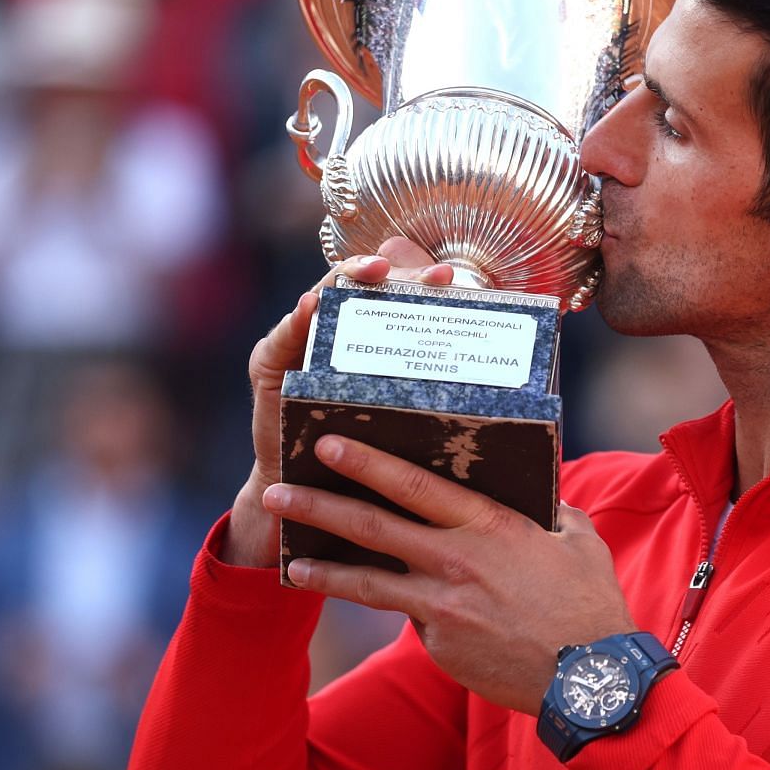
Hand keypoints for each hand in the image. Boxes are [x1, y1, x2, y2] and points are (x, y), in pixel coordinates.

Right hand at [223, 239, 453, 567]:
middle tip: (425, 275)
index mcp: (374, 338)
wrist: (315, 498)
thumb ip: (439, 389)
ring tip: (374, 271)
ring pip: (327, 297)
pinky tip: (311, 307)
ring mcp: (301, 343)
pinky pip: (282, 335)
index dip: (422, 281)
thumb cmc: (370, 455)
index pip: (398, 295)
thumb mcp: (411, 416)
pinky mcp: (269, 364)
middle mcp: (338, 333)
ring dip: (350, 279)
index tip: (453, 279)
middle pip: (366, 287)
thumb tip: (500, 371)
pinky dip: (296, 318)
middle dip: (396, 274)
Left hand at [259, 435, 635, 712]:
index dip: (366, 463)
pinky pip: (409, 617)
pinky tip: (390, 608)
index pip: (414, 485)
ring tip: (290, 564)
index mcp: (488, 525)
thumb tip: (541, 498)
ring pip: (366, 583)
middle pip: (371, 527)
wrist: (590, 679)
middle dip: (318, 507)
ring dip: (321, 571)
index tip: (329, 444)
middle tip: (276, 491)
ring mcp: (441, 606)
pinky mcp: (438, 644)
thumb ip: (551, 512)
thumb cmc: (590, 604)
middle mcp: (455, 561)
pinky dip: (395, 608)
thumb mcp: (577, 540)